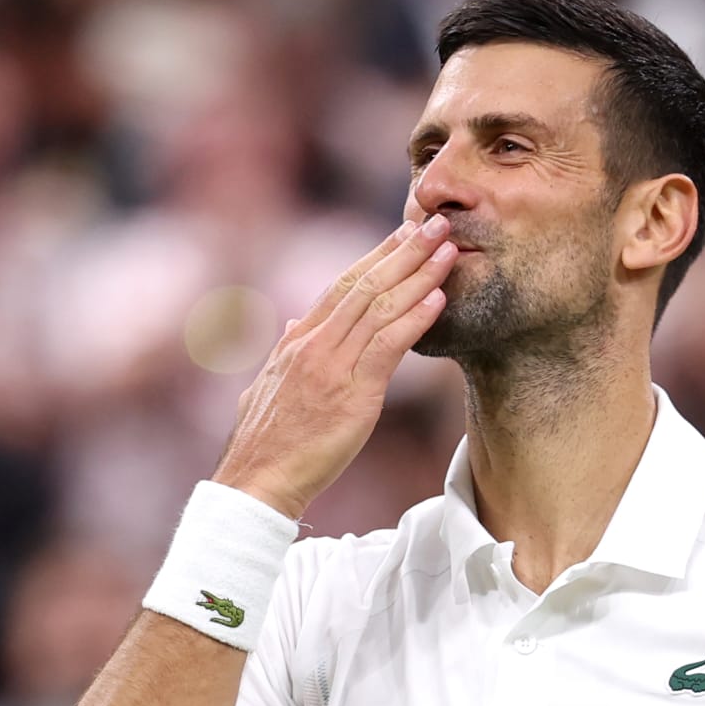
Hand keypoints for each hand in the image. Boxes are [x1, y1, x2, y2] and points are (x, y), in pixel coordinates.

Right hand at [211, 216, 455, 516]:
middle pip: (364, 284)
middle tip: (435, 223)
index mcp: (297, 341)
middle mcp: (313, 344)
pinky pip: (387, 346)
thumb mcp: (269, 386)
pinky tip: (438, 298)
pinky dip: (414, 318)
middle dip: (403, 250)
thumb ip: (286, 350)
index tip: (402, 233)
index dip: (375, 256)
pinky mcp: (351, 394)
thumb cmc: (266, 444)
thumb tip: (296, 323)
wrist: (256, 482)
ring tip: (448, 248)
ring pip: (379, 307)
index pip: (341, 285)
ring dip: (418, 274)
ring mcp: (331, 366)